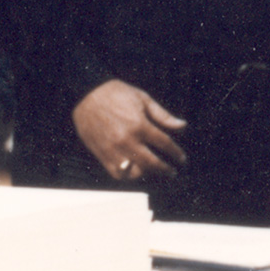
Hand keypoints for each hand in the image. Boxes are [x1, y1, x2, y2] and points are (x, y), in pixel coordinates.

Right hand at [72, 79, 186, 179]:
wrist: (87, 95)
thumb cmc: (117, 94)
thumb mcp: (143, 99)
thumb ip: (163, 116)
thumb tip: (183, 126)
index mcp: (139, 125)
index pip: (164, 144)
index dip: (176, 153)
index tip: (181, 159)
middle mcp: (127, 140)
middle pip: (152, 163)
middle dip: (165, 170)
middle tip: (172, 172)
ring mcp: (113, 150)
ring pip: (135, 172)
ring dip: (147, 174)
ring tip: (153, 171)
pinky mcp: (102, 155)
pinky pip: (117, 174)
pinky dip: (128, 176)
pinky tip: (136, 171)